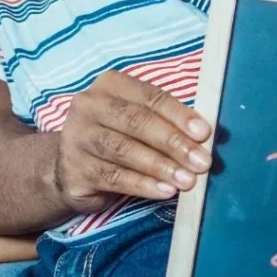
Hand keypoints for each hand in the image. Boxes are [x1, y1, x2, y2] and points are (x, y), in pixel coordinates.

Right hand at [53, 70, 211, 212]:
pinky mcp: (73, 170)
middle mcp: (89, 106)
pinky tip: (164, 191)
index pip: (151, 98)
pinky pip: (113, 178)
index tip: (204, 133)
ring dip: (161, 167)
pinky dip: (143, 185)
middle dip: (174, 143)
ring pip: (125, 151)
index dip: (179, 115)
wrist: (72, 166)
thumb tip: (204, 136)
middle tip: (201, 162)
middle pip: (137, 123)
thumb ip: (166, 121)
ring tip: (187, 180)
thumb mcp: (139, 119)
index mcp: (111, 85)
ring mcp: (76, 138)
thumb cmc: (119, 135)